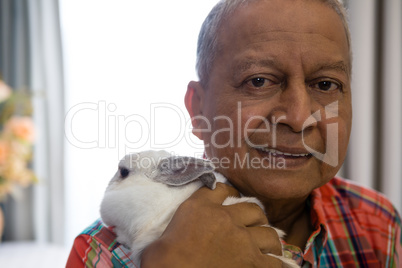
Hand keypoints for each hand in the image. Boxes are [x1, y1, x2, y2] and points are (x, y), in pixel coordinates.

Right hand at [141, 183, 283, 267]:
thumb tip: (176, 233)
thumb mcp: (163, 234)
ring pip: (268, 233)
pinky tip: (271, 264)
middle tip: (254, 224)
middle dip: (256, 216)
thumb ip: (179, 224)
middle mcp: (225, 218)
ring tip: (267, 245)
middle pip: (252, 209)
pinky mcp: (252, 261)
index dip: (229, 192)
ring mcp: (242, 239)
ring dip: (268, 239)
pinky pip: (273, 260)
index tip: (232, 197)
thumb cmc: (162, 258)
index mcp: (201, 207)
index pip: (220, 190)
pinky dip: (273, 262)